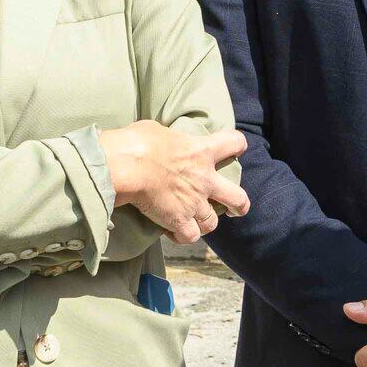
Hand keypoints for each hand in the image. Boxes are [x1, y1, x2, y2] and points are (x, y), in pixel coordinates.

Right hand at [99, 118, 249, 244]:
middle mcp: (205, 179)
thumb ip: (169, 140)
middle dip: (239, 205)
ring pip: (211, 222)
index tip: (237, 147)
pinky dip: (181, 235)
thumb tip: (162, 142)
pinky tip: (172, 231)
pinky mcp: (179, 220)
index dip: (237, 144)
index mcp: (202, 151)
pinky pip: (189, 236)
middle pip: (237, 197)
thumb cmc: (138, 143)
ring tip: (194, 222)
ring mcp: (194, 203)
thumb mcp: (159, 130)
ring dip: (203, 222)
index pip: (233, 142)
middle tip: (235, 208)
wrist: (126, 166)